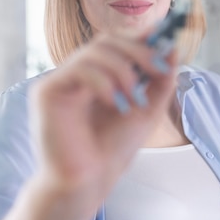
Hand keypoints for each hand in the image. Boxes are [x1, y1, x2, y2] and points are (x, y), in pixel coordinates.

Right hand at [29, 30, 177, 214]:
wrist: (89, 182)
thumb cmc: (113, 149)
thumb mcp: (148, 109)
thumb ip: (160, 80)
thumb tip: (173, 48)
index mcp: (97, 76)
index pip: (117, 43)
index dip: (140, 37)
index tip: (165, 37)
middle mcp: (77, 75)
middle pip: (106, 42)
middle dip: (138, 51)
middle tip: (159, 68)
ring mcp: (60, 81)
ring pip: (94, 52)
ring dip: (123, 70)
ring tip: (134, 99)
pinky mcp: (46, 92)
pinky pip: (77, 69)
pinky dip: (102, 80)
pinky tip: (114, 102)